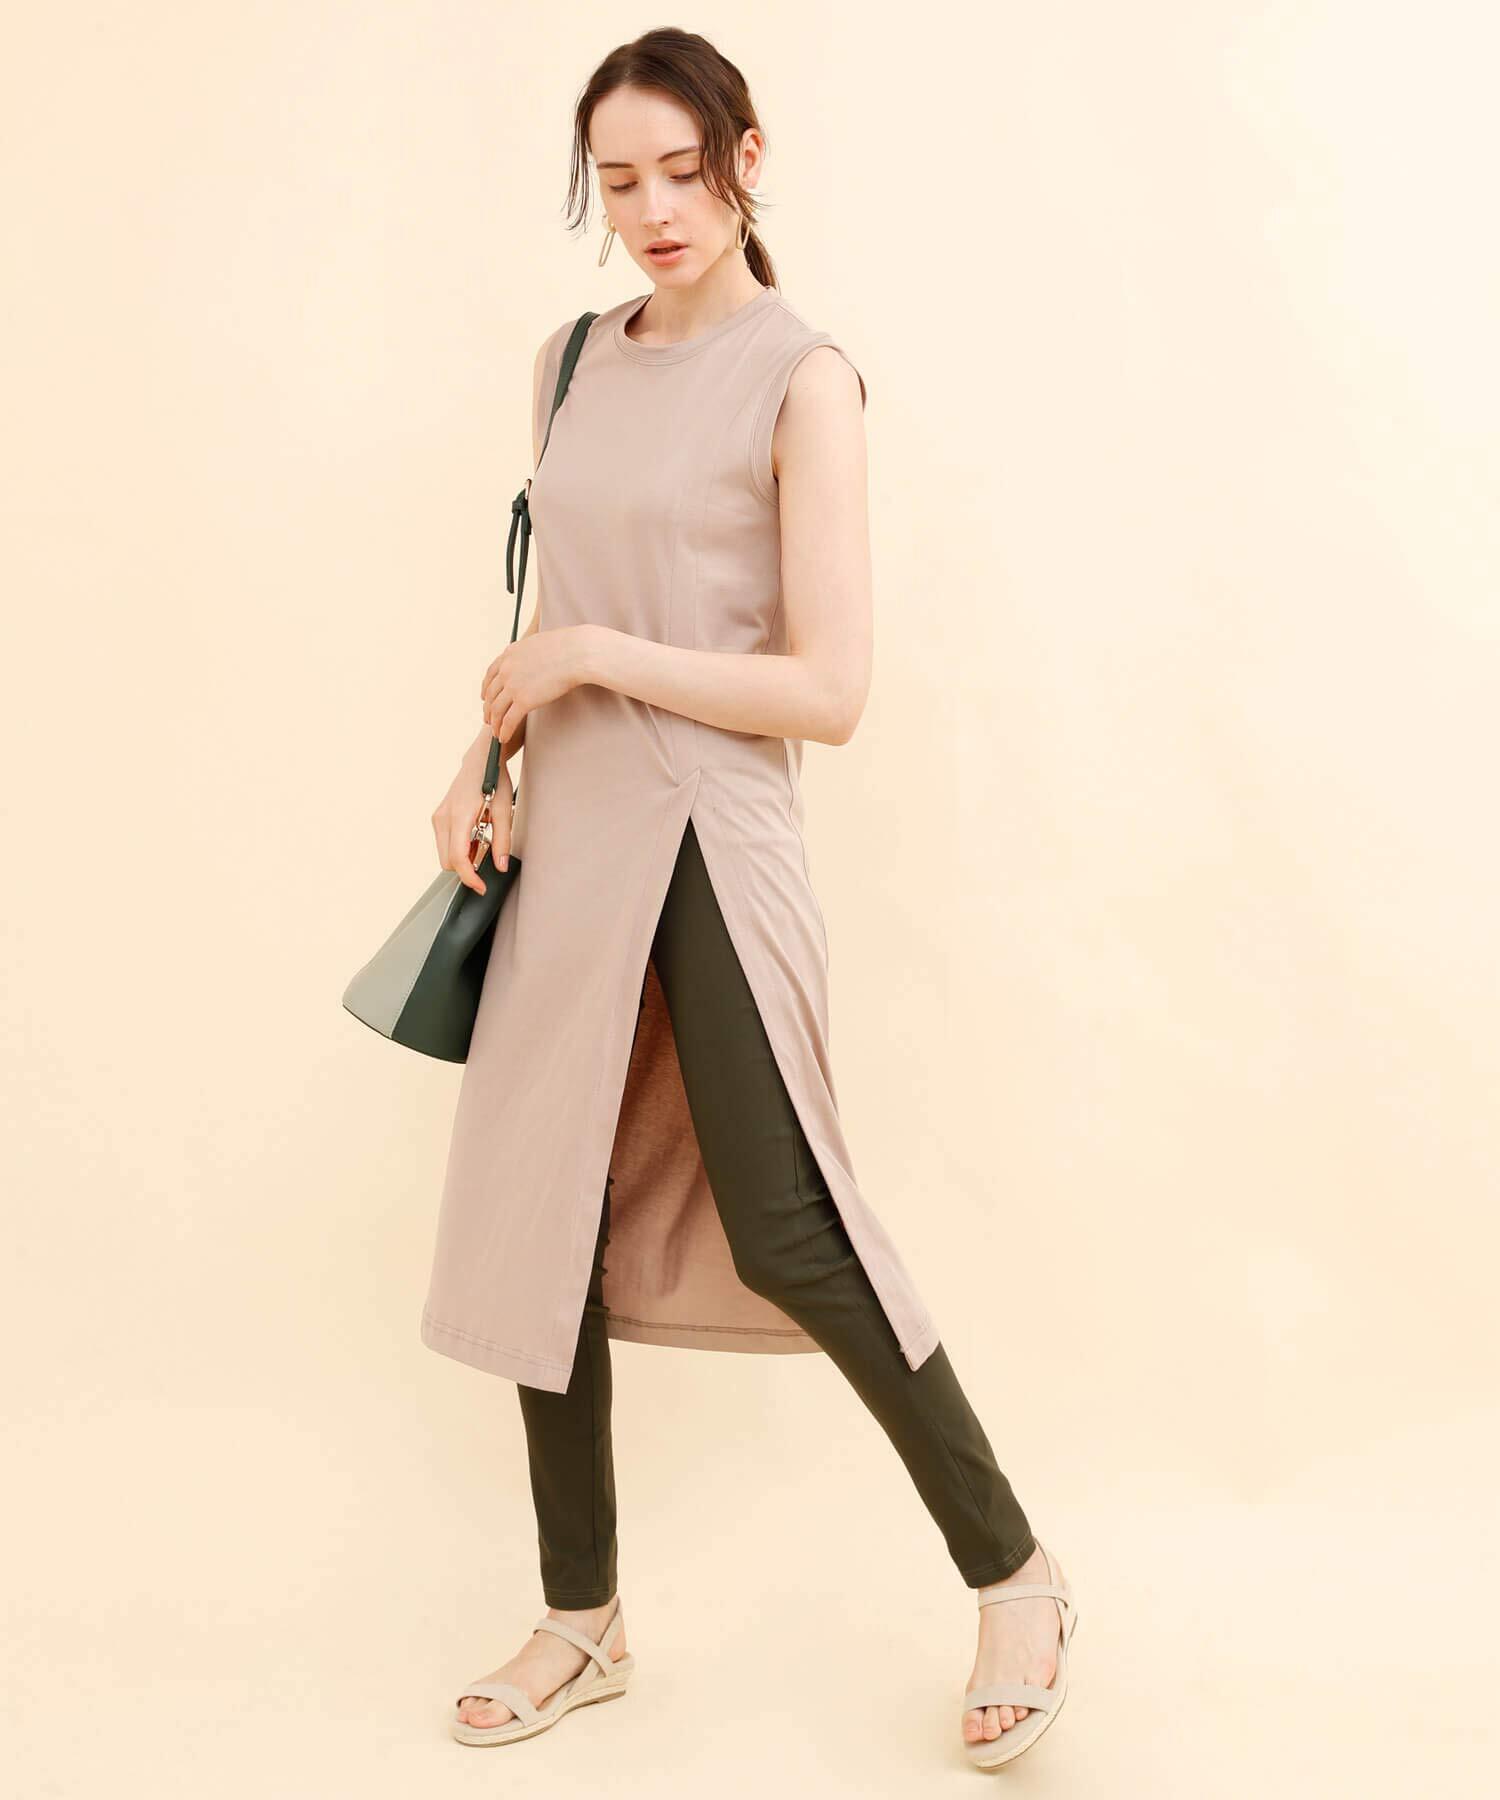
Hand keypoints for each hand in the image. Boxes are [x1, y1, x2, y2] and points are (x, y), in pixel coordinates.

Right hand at [431, 738, 512, 895]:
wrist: (480, 760)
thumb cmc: (494, 781)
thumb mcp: (505, 810)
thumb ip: (502, 841)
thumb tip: (501, 867)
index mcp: (460, 816)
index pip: (458, 857)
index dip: (469, 877)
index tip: (481, 887)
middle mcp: (443, 818)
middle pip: (448, 861)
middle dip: (466, 867)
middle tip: (487, 857)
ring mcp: (438, 817)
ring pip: (445, 854)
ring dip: (463, 857)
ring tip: (482, 841)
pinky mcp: (438, 817)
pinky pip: (445, 843)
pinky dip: (459, 848)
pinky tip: (474, 836)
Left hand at [480, 626, 587, 742]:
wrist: (577, 653)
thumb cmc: (569, 647)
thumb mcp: (540, 644)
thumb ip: (530, 654)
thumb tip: (535, 659)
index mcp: (510, 654)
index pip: (491, 674)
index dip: (486, 688)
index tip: (485, 697)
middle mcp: (506, 669)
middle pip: (490, 694)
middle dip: (488, 709)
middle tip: (489, 720)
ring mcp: (513, 685)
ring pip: (496, 710)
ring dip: (495, 723)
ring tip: (496, 733)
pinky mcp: (523, 700)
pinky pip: (508, 720)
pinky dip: (504, 731)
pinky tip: (503, 738)